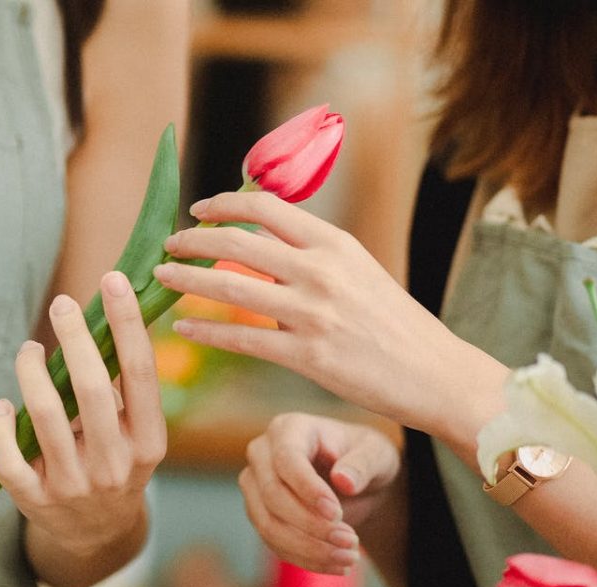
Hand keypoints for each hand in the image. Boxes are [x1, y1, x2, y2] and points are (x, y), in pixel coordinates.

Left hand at [0, 271, 166, 559]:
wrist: (99, 533)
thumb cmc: (117, 462)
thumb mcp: (136, 434)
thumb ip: (121, 388)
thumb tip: (98, 321)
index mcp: (148, 442)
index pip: (139, 372)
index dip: (126, 322)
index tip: (114, 281)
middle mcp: (115, 464)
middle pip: (91, 387)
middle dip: (75, 336)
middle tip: (63, 304)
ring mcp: (74, 485)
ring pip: (44, 414)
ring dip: (32, 371)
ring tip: (30, 349)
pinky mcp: (36, 501)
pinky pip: (8, 456)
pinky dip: (0, 426)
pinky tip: (3, 407)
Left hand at [152, 191, 462, 431]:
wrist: (435, 373)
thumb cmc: (395, 324)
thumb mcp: (359, 272)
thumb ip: (312, 259)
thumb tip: (261, 253)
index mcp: (335, 243)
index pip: (265, 206)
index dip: (223, 203)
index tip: (198, 209)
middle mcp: (322, 270)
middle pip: (237, 241)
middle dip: (192, 240)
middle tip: (167, 245)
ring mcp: (313, 314)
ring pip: (230, 286)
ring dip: (187, 279)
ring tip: (161, 278)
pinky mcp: (308, 357)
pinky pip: (242, 339)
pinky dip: (206, 330)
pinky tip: (184, 327)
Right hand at [239, 412, 399, 575]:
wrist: (357, 482)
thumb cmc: (365, 457)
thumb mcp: (377, 454)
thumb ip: (363, 463)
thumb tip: (343, 481)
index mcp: (288, 428)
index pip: (286, 459)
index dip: (308, 489)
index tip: (337, 514)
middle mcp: (262, 454)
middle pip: (272, 495)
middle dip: (311, 525)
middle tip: (350, 541)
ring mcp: (255, 486)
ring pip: (268, 524)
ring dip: (308, 548)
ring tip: (348, 557)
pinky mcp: (259, 515)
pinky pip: (273, 543)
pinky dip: (305, 559)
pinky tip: (336, 565)